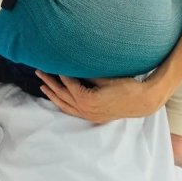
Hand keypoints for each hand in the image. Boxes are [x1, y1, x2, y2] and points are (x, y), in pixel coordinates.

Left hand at [34, 72, 166, 121]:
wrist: (142, 101)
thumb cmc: (127, 86)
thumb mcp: (107, 77)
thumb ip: (89, 74)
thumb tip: (74, 66)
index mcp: (88, 99)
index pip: (68, 84)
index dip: (59, 73)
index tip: (52, 63)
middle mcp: (86, 109)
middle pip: (62, 95)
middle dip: (50, 83)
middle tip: (40, 72)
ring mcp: (89, 115)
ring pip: (65, 105)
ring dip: (53, 95)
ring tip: (42, 86)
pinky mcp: (93, 117)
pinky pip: (72, 112)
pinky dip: (63, 104)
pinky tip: (58, 99)